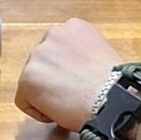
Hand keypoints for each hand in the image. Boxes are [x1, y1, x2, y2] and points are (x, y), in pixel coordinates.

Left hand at [14, 17, 131, 130]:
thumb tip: (71, 71)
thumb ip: (80, 55)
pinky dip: (38, 111)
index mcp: (73, 27)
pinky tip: (59, 112)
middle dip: (53, 79)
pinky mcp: (27, 78)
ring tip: (68, 103)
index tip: (78, 81)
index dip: (66, 69)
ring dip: (46, 94)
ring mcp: (37, 55)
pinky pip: (23, 100)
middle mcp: (53, 34)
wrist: (113, 100)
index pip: (57, 49)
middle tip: (72, 94)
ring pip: (32, 81)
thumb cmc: (116, 85)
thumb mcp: (102, 54)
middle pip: (42, 63)